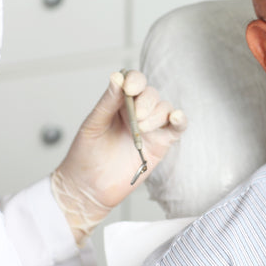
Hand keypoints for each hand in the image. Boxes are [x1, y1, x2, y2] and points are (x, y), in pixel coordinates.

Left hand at [51, 70, 187, 243]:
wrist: (89, 188)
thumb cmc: (85, 156)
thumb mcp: (93, 125)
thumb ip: (108, 102)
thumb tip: (117, 77)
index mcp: (118, 103)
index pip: (133, 81)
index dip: (135, 80)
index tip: (130, 89)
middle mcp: (136, 112)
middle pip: (151, 94)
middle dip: (146, 102)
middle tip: (135, 117)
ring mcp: (150, 128)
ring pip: (165, 108)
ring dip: (156, 115)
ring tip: (141, 129)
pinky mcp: (160, 144)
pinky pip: (177, 128)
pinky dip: (180, 121)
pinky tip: (176, 118)